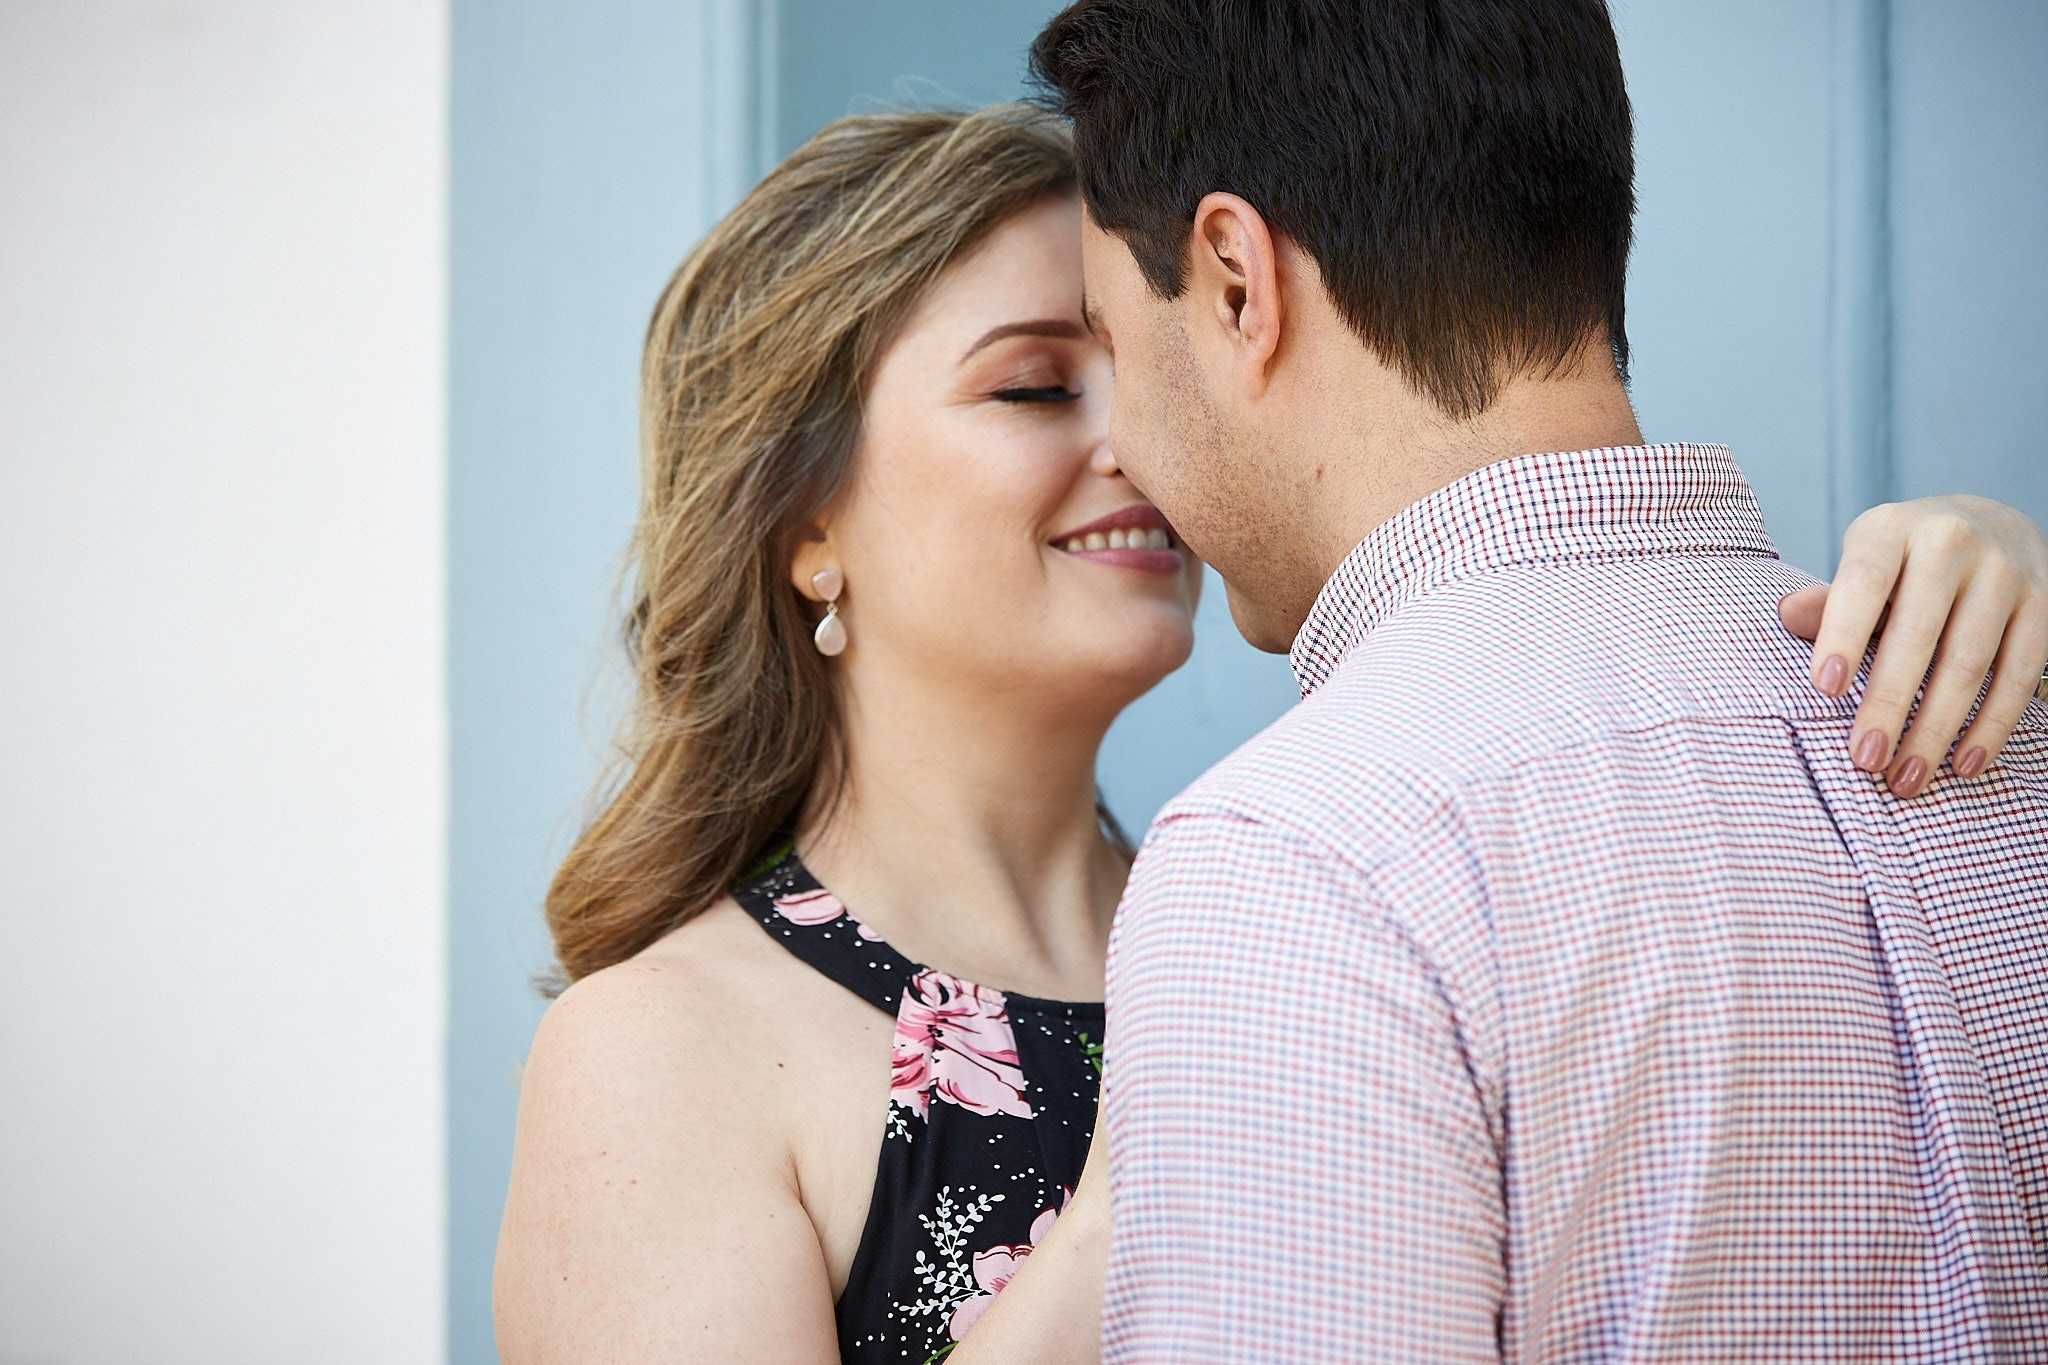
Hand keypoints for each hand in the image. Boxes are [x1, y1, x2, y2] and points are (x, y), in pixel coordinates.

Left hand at [1778, 495, 2047, 796]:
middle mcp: (1951, 541)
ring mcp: (2004, 571)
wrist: (1994, 525)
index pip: (1865, 581)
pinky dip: (1992, 725)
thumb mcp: (1864, 566)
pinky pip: (2019, 673)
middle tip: (1865, 759)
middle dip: (1889, 703)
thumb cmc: (1905, 563)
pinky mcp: (2045, 604)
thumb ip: (1831, 600)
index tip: (1825, 688)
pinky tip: (1964, 764)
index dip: (1843, 633)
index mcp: (1892, 529)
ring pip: (1969, 661)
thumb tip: (1787, 615)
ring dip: (1936, 728)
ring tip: (1907, 778)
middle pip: (1917, 633)